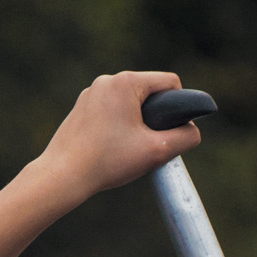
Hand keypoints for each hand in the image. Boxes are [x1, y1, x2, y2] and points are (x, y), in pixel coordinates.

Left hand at [29, 70, 196, 200]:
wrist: (63, 175)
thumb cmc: (108, 161)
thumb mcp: (157, 151)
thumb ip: (185, 137)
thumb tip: (193, 130)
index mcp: (126, 82)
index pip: (170, 83)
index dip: (179, 107)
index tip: (172, 131)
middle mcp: (107, 80)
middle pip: (149, 92)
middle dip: (155, 117)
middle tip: (148, 144)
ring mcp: (91, 93)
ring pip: (129, 103)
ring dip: (137, 123)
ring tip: (128, 149)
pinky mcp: (81, 108)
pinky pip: (111, 111)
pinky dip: (118, 127)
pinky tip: (111, 149)